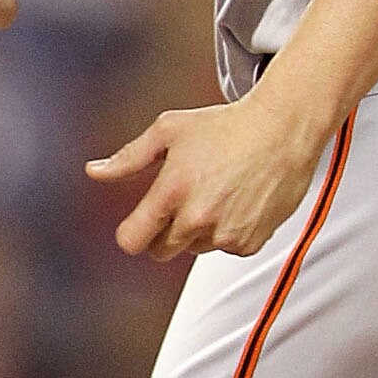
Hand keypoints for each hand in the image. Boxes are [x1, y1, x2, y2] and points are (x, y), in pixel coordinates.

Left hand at [88, 93, 320, 260]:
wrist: (282, 130)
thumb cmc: (225, 126)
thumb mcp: (169, 130)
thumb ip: (129, 157)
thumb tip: (95, 172)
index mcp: (172, 191)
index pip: (132, 241)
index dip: (132, 233)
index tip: (140, 223)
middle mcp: (197, 218)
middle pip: (161, 252)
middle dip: (164, 232)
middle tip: (183, 201)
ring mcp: (225, 234)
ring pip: (195, 248)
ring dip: (198, 230)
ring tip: (217, 192)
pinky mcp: (249, 243)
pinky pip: (225, 248)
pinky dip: (228, 232)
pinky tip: (238, 201)